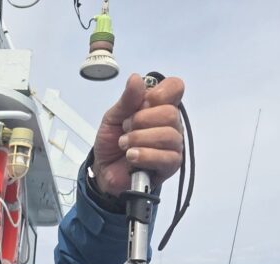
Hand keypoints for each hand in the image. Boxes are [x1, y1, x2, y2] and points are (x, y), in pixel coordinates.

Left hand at [91, 72, 184, 195]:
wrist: (103, 168)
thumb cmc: (112, 141)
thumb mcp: (113, 117)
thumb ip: (126, 100)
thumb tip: (136, 78)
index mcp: (159, 106)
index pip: (175, 87)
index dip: (158, 93)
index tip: (141, 104)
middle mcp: (170, 124)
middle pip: (171, 113)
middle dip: (141, 120)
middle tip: (125, 128)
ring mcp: (173, 145)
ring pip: (169, 135)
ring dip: (140, 139)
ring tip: (124, 145)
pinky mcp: (170, 166)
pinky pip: (168, 158)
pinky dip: (146, 156)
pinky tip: (131, 156)